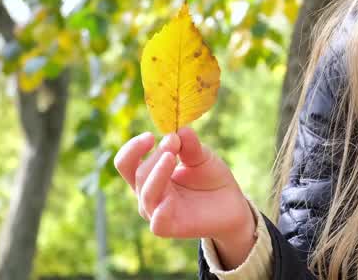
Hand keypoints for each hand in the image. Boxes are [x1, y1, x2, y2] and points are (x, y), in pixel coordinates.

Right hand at [114, 127, 256, 265]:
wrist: (231, 204)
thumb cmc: (210, 178)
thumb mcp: (202, 156)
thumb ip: (190, 145)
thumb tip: (180, 130)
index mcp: (150, 175)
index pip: (126, 163)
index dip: (133, 148)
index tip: (150, 136)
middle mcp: (149, 194)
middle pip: (138, 174)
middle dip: (156, 155)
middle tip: (174, 142)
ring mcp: (158, 211)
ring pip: (147, 194)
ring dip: (157, 173)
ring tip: (171, 156)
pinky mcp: (171, 228)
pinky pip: (158, 223)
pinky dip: (161, 212)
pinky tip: (169, 201)